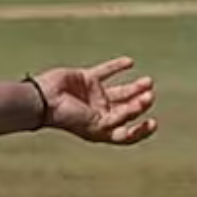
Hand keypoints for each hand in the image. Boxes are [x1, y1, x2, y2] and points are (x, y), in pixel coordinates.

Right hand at [35, 56, 155, 144]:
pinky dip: (117, 66)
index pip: (126, 133)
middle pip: (126, 109)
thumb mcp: (96, 124)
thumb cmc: (67, 118)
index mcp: (101, 129)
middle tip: (149, 95)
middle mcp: (99, 113)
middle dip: (140, 103)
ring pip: (120, 91)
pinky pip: (105, 71)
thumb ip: (118, 117)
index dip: (141, 130)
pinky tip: (129, 62)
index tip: (153, 123)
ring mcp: (93, 96)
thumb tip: (139, 107)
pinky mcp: (86, 79)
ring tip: (148, 82)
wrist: (44, 100)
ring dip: (135, 87)